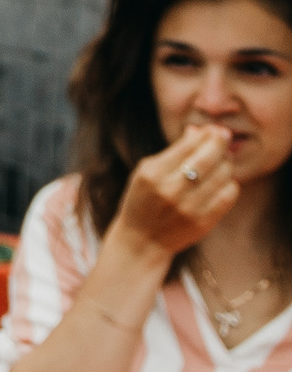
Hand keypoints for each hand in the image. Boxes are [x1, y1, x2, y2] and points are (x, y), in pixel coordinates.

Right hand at [110, 124, 238, 258]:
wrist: (142, 241)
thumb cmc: (142, 200)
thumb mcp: (146, 172)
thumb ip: (173, 152)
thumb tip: (198, 130)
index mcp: (152, 174)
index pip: (187, 146)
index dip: (205, 135)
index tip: (215, 129)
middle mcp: (170, 190)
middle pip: (207, 159)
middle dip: (220, 143)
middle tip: (224, 135)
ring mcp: (188, 208)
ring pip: (222, 176)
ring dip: (226, 163)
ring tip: (221, 159)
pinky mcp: (203, 222)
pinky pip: (228, 196)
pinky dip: (229, 184)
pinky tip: (222, 180)